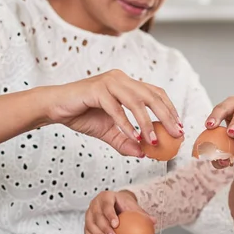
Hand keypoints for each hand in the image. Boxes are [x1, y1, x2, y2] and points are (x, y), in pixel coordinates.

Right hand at [44, 69, 182, 156]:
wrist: (55, 107)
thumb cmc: (82, 115)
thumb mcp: (108, 132)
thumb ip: (126, 141)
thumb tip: (143, 154)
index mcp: (127, 84)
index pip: (156, 93)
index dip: (170, 109)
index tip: (178, 127)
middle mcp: (121, 79)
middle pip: (151, 96)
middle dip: (166, 116)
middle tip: (176, 134)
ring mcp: (109, 82)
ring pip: (136, 102)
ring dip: (147, 123)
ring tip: (154, 141)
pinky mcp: (96, 89)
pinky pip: (116, 109)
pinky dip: (126, 124)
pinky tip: (133, 137)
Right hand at [84, 190, 155, 233]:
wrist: (115, 202)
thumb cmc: (124, 204)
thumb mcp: (133, 206)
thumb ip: (142, 214)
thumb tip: (154, 221)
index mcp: (107, 196)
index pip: (107, 205)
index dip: (110, 215)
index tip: (116, 224)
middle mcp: (96, 202)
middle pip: (97, 215)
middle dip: (105, 228)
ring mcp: (90, 211)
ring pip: (90, 223)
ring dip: (99, 233)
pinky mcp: (87, 219)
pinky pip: (87, 229)